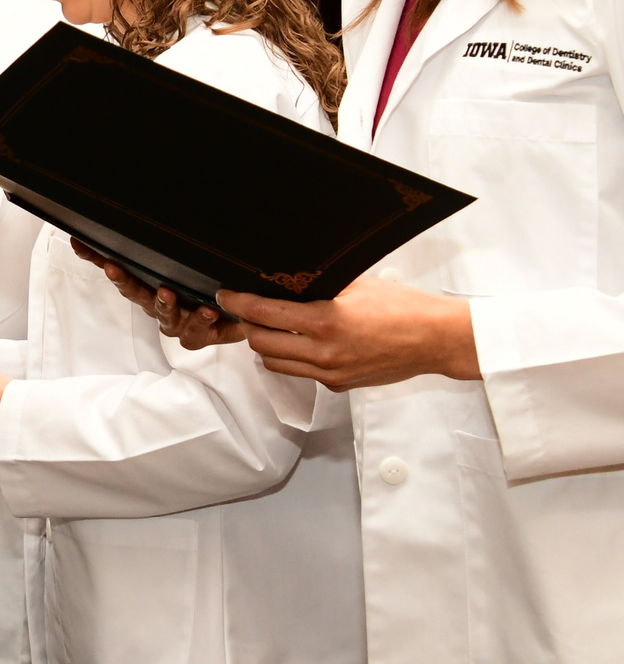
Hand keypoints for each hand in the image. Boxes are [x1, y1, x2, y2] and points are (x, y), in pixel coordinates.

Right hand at [70, 238, 242, 349]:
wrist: (239, 316)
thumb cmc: (210, 286)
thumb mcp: (192, 259)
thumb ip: (176, 240)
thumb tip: (163, 198)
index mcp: (149, 283)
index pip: (119, 267)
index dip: (95, 256)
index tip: (80, 243)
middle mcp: (157, 303)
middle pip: (133, 291)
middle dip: (121, 279)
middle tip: (112, 268)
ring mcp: (174, 321)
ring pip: (162, 313)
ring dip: (163, 303)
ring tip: (167, 293)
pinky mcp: (194, 335)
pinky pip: (194, 330)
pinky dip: (200, 319)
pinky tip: (207, 310)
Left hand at [223, 274, 479, 390]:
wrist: (435, 339)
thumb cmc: (402, 307)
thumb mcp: (354, 284)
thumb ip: (317, 285)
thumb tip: (284, 279)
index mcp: (325, 321)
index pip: (263, 314)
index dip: (238, 303)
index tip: (227, 295)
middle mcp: (323, 352)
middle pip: (260, 342)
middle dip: (247, 324)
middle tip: (246, 309)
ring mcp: (330, 373)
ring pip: (274, 363)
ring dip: (266, 344)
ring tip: (269, 325)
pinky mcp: (338, 385)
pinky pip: (300, 373)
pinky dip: (290, 358)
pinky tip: (298, 342)